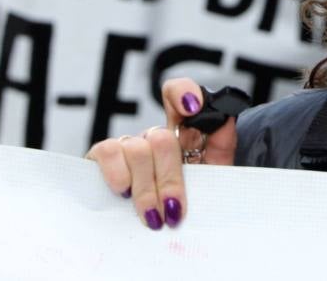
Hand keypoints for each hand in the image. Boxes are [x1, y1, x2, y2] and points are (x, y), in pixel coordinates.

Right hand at [85, 77, 237, 230]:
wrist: (160, 234)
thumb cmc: (187, 205)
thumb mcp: (212, 178)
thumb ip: (221, 146)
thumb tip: (225, 117)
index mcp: (180, 136)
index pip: (176, 94)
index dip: (183, 93)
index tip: (193, 108)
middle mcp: (152, 137)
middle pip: (161, 137)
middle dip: (169, 179)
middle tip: (173, 211)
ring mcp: (127, 146)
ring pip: (137, 149)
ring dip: (146, 189)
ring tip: (152, 216)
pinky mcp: (101, 158)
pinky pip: (108, 152)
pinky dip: (118, 174)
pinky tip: (124, 193)